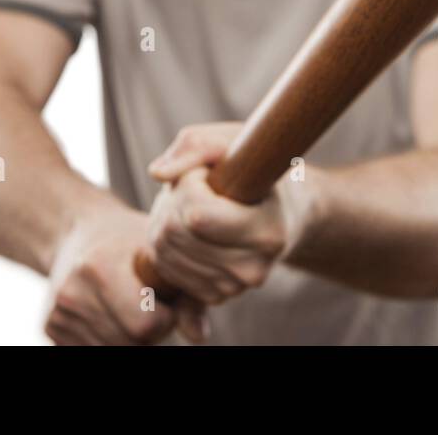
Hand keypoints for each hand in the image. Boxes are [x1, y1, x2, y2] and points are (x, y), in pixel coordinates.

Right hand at [44, 205, 207, 344]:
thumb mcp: (160, 253)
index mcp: (99, 267)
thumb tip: (201, 336)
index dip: (165, 316)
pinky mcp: (50, 327)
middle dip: (150, 329)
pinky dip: (109, 338)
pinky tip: (110, 312)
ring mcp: (58, 313)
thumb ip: (187, 295)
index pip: (145, 324)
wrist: (76, 231)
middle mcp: (72, 292)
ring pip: (113, 349)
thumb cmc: (128, 240)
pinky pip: (94, 350)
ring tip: (129, 303)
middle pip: (131, 341)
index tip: (165, 297)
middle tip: (148, 301)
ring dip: (130, 336)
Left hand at [145, 122, 302, 305]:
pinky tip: (189, 229)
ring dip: (168, 219)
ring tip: (196, 205)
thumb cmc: (255, 169)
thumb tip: (157, 172)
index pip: (198, 215)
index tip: (208, 171)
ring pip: (164, 251)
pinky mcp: (214, 296)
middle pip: (176, 232)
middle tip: (200, 186)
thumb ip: (196, 146)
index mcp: (268, 233)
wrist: (280, 211)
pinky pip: (165, 267)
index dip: (190, 183)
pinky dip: (167, 243)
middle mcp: (253, 270)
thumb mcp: (232, 141)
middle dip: (176, 200)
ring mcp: (233, 288)